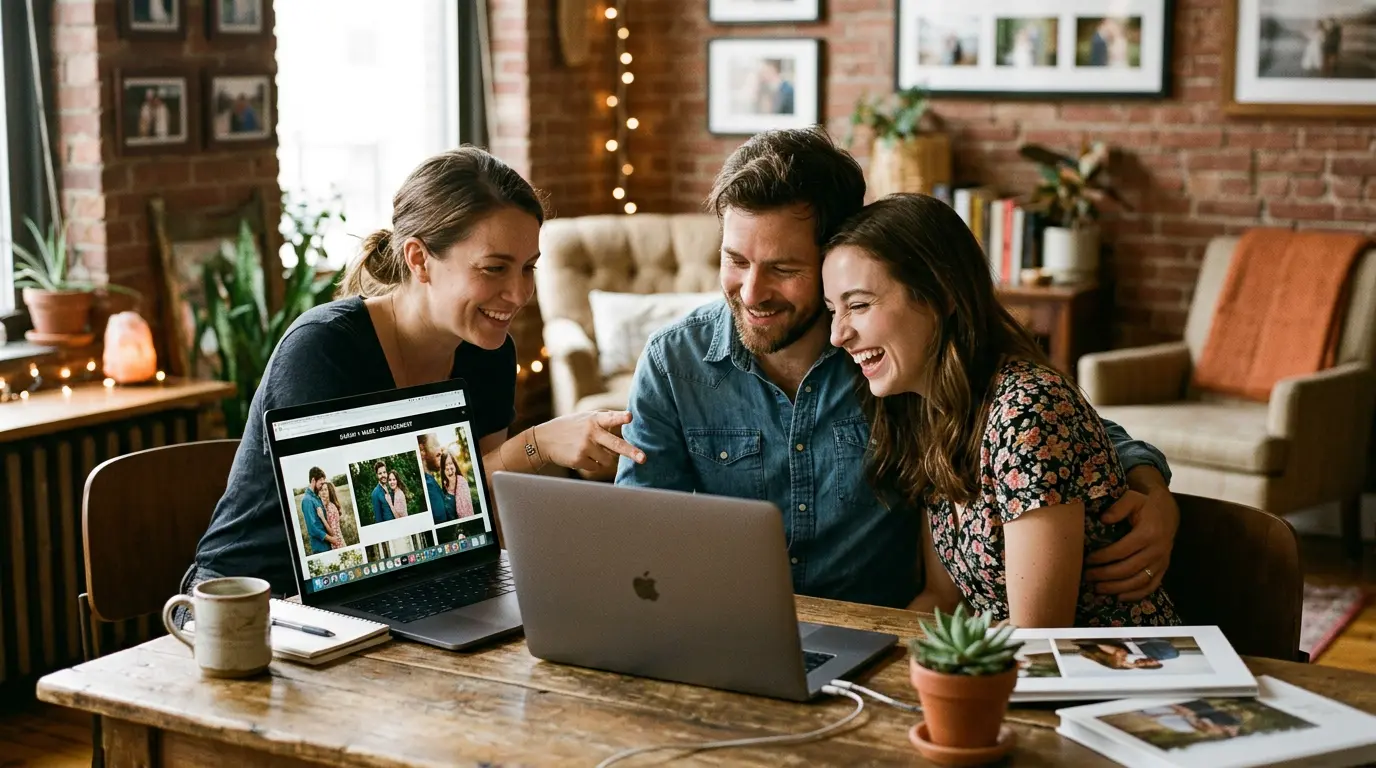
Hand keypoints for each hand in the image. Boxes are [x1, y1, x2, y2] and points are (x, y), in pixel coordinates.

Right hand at [533, 410, 645, 473]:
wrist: (545, 439)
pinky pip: (597, 467)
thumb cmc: (571, 427)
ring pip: (609, 460)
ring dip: (605, 459)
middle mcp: (591, 432)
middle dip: (631, 452)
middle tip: (644, 458)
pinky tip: (581, 456)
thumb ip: (604, 419)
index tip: (630, 417)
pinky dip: (593, 464)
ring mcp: (585, 447)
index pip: (610, 417)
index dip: (621, 417)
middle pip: (616, 445)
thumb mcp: (585, 417)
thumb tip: (627, 421)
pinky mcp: (579, 460)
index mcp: (594, 419)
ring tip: (591, 450)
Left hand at [1084, 471, 1178, 600]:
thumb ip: (1118, 507)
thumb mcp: (1132, 497)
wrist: (1168, 509)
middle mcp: (1157, 551)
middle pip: (1128, 569)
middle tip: (1087, 577)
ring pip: (1139, 581)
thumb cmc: (1145, 503)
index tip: (1086, 560)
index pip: (1121, 551)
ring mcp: (1162, 562)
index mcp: (1148, 534)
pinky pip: (1152, 586)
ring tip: (1097, 589)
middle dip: (1105, 575)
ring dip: (1117, 588)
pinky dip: (1136, 594)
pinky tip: (1119, 597)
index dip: (1102, 558)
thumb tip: (1103, 519)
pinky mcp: (1164, 568)